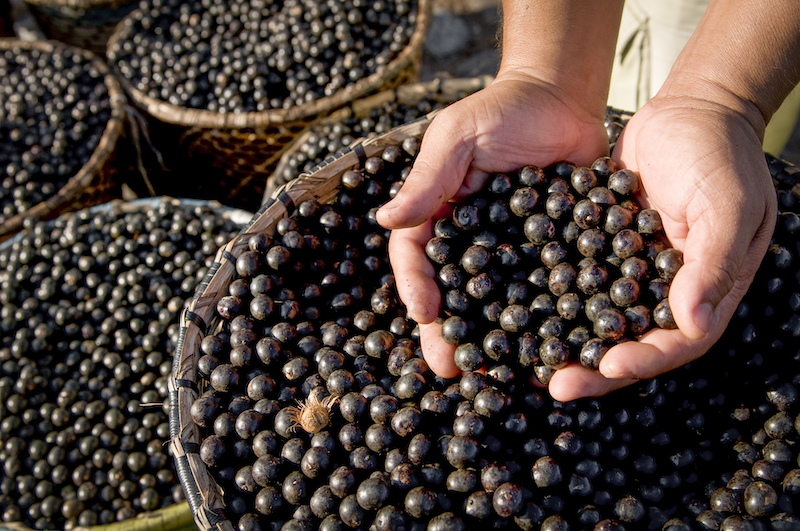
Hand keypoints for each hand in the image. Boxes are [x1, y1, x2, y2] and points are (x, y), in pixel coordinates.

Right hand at [376, 72, 609, 377]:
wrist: (565, 98)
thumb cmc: (503, 109)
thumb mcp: (457, 136)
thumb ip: (429, 178)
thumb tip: (385, 220)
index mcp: (439, 215)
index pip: (417, 255)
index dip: (416, 285)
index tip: (424, 313)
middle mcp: (471, 241)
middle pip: (454, 292)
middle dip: (448, 331)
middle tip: (449, 368)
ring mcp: (512, 252)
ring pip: (496, 302)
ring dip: (492, 339)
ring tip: (493, 374)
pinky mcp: (553, 255)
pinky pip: (545, 292)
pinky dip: (544, 321)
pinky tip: (548, 349)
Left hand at [548, 94, 777, 400]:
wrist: (691, 109)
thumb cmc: (721, 156)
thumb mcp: (727, 206)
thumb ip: (713, 265)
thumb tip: (695, 325)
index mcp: (703, 291)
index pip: (674, 344)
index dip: (640, 361)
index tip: (604, 369)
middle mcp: (663, 290)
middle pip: (628, 341)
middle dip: (591, 367)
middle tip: (552, 385)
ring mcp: (630, 270)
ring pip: (595, 316)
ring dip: (564, 338)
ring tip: (527, 358)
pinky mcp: (600, 246)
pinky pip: (574, 277)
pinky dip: (549, 293)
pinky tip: (515, 304)